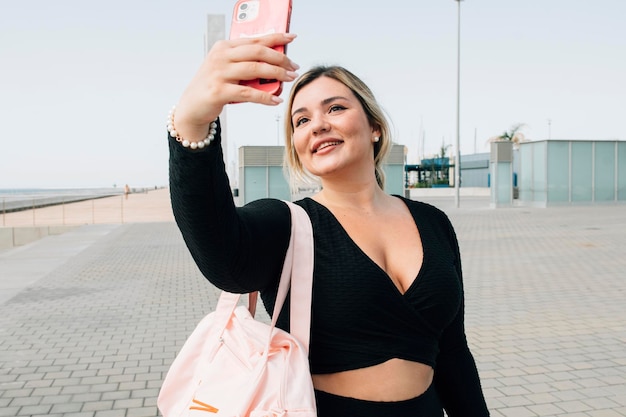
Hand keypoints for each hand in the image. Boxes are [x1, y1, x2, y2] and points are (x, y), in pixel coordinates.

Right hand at [174, 33, 298, 141]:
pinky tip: (275, 100)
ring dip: (277, 74)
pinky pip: (249, 93)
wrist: (192, 106)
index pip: (254, 39)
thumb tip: (275, 64)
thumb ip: (245, 63)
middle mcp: (221, 57)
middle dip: (280, 58)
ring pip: (255, 70)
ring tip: (289, 78)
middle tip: (293, 66)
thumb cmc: (213, 86)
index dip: (275, 37)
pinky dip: (265, 97)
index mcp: (224, 47)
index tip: (291, 38)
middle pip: (258, 52)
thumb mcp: (226, 69)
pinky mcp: (219, 91)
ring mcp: (219, 73)